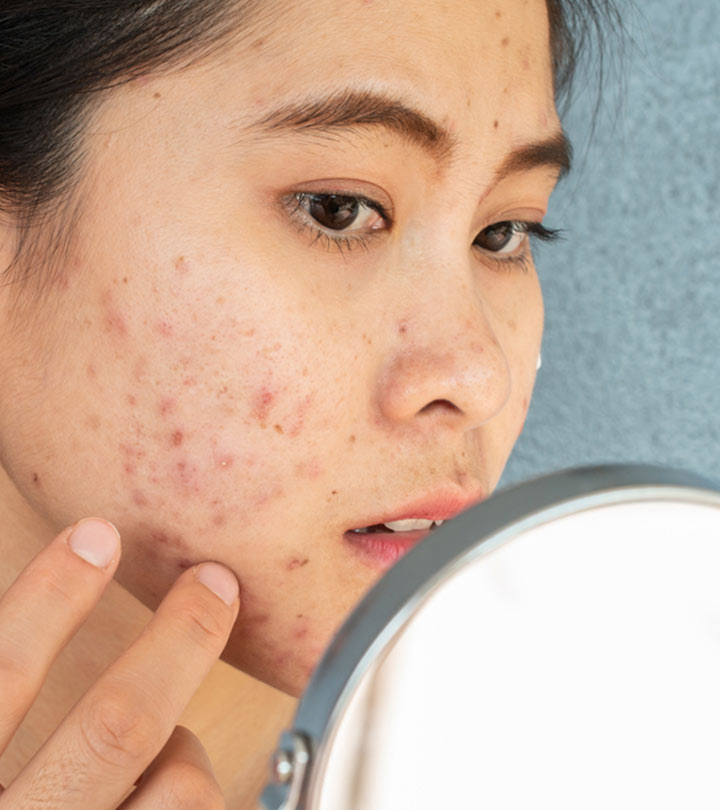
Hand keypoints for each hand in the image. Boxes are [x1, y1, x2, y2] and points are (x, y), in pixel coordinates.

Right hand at [0, 518, 238, 807]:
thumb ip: (2, 704)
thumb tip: (34, 637)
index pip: (0, 672)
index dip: (50, 597)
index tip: (96, 535)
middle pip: (116, 726)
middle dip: (178, 643)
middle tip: (212, 586)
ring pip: (179, 793)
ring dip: (186, 758)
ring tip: (169, 753)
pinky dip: (191, 799)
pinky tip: (169, 792)